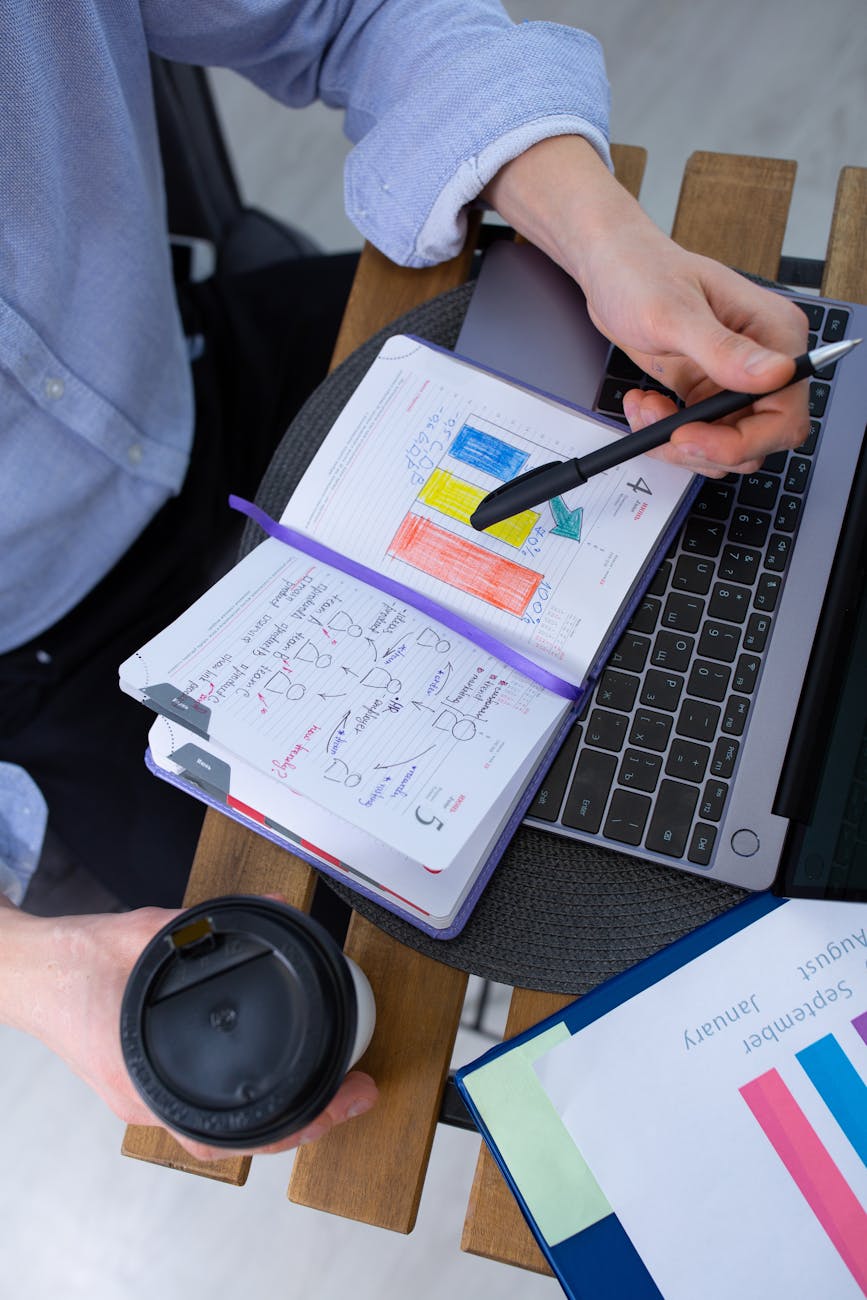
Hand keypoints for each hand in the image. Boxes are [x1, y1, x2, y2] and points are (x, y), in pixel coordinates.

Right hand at [0, 899, 376, 1159]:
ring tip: (329, 1098)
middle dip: (303, 1129)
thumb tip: (277, 906)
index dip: (295, 1128)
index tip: (343, 1102)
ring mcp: (142, 1098)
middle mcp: (145, 1101)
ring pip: (219, 1134)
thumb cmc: (72, 963)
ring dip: (276, 1124)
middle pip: (236, 1143)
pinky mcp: (140, 1082)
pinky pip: (201, 1110)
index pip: (228, 1134)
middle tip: (354, 1098)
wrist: (27, 970)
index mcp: (145, 1079)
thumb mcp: (151, 932)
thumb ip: (214, 921)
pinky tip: (273, 1086)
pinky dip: (244, 1106)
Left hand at [484, 136, 809, 475]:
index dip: (742, 441)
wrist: (610, 268)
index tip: (690, 438)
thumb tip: (776, 375)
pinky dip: (666, 434)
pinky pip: (700, 436)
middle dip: (706, 447)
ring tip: (645, 408)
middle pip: (758, 440)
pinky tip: (644, 405)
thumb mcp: (675, 313)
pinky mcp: (708, 391)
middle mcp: (764, 361)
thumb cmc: (641, 272)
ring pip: (726, 446)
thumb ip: (723, 350)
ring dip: (679, 442)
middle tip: (664, 432)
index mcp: (774, 335)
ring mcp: (736, 379)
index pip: (784, 415)